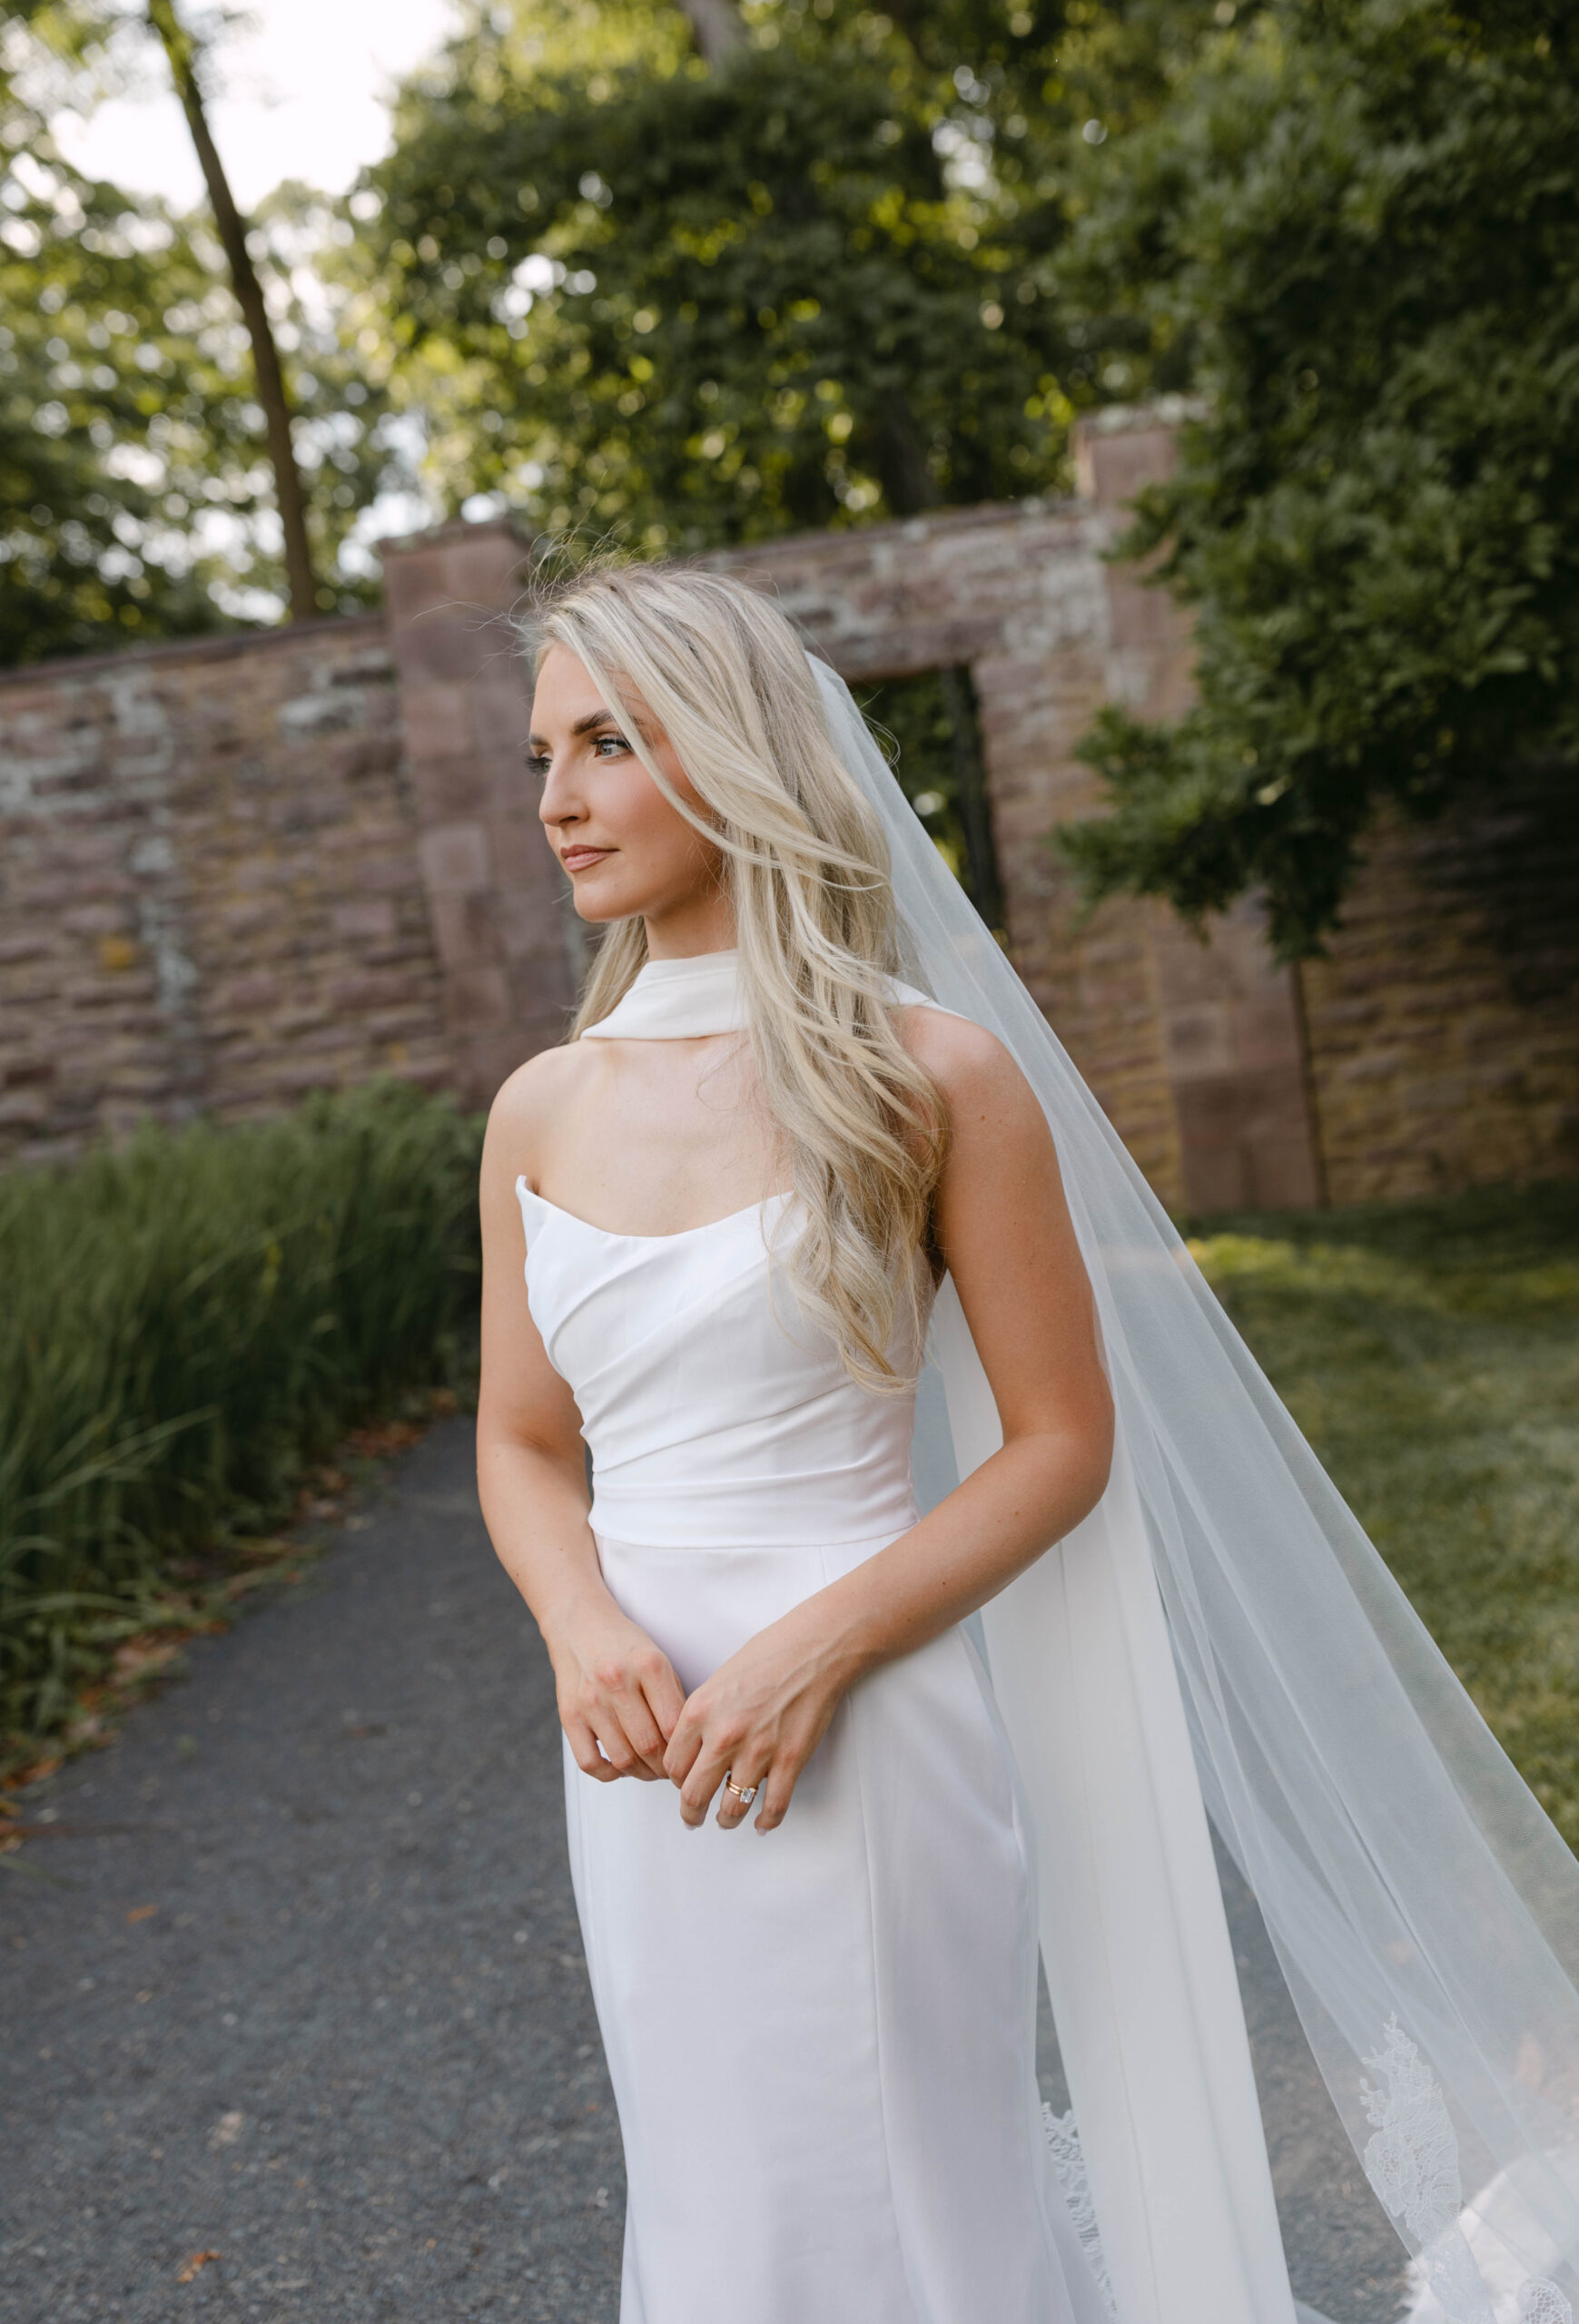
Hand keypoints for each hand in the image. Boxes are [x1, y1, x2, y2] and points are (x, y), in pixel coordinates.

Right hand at [546, 1599, 685, 1782]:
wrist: (580, 1625)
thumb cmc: (625, 1646)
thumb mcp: (660, 1661)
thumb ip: (674, 1700)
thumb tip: (689, 1745)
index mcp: (648, 1665)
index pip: (674, 1726)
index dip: (684, 1752)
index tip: (688, 1759)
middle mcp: (617, 1681)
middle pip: (649, 1747)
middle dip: (665, 1769)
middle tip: (670, 1771)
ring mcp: (590, 1700)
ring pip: (622, 1759)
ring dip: (641, 1774)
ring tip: (649, 1769)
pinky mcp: (569, 1715)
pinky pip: (589, 1762)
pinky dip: (609, 1774)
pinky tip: (620, 1766)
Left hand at [663, 1609, 853, 1833]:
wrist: (813, 1649)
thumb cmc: (769, 1655)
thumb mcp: (718, 1680)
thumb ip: (702, 1716)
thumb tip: (696, 1748)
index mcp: (700, 1712)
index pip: (672, 1765)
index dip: (676, 1780)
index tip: (683, 1783)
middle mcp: (723, 1735)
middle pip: (693, 1795)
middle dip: (690, 1813)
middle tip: (692, 1818)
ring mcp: (757, 1751)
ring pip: (731, 1808)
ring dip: (726, 1820)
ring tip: (726, 1821)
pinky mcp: (789, 1761)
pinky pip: (772, 1806)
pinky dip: (766, 1822)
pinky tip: (761, 1824)